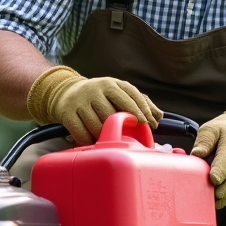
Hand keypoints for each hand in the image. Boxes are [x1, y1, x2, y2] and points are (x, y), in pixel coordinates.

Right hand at [27, 65, 160, 144]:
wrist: (65, 92)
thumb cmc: (99, 95)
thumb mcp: (118, 93)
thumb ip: (139, 102)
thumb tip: (159, 115)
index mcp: (110, 84)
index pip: (129, 95)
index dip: (140, 110)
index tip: (148, 123)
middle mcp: (95, 90)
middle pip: (113, 113)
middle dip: (122, 127)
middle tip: (128, 136)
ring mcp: (80, 102)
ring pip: (97, 125)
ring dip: (105, 136)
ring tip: (110, 139)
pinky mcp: (67, 113)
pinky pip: (81, 133)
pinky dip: (89, 141)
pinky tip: (95, 142)